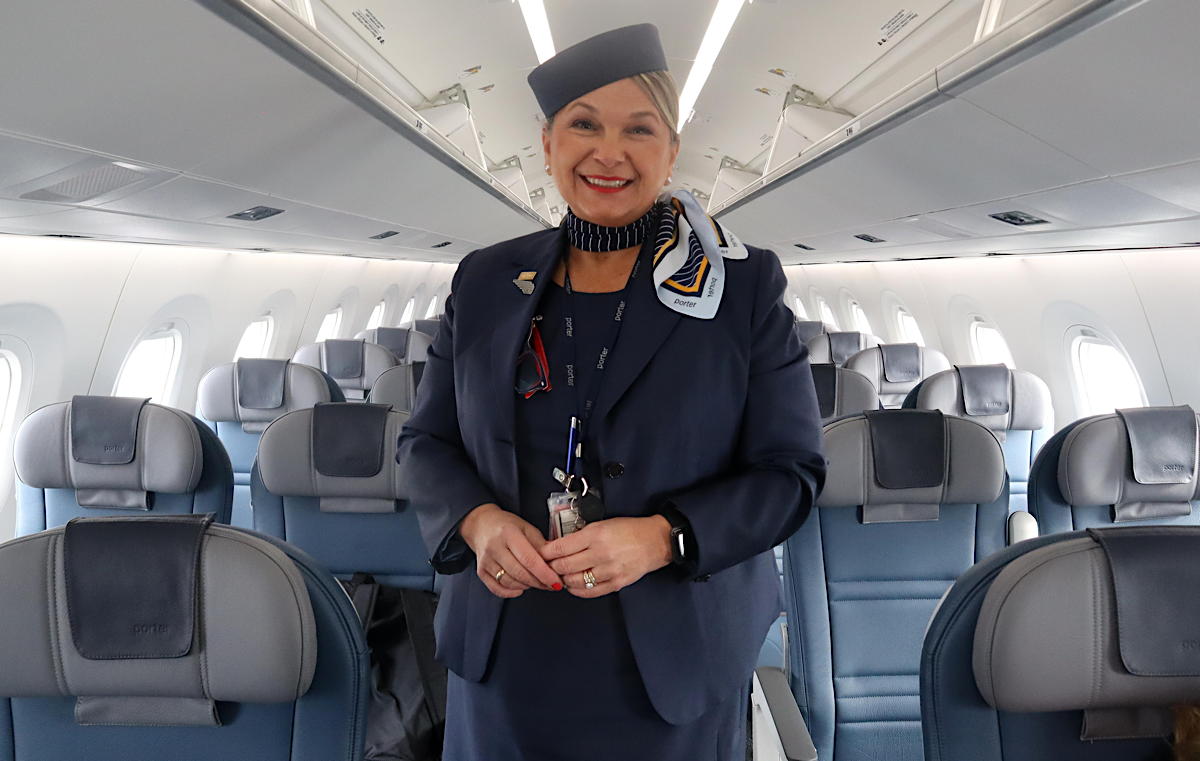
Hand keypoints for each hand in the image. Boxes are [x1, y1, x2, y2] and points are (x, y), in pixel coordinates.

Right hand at [459, 503, 562, 597]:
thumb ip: (541, 545)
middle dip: (539, 582)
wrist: (482, 525)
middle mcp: (494, 547)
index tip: (556, 581)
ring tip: (537, 581)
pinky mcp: (481, 571)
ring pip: (510, 583)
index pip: (529, 559)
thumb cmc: (507, 526)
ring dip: (528, 586)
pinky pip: (498, 589)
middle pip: (520, 573)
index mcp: (508, 533)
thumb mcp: (527, 528)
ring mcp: (486, 561)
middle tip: (551, 584)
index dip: (545, 573)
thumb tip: (557, 562)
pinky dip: (512, 592)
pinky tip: (521, 586)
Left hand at [540, 516, 672, 597]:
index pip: (560, 548)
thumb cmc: (629, 530)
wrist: (655, 541)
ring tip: (561, 575)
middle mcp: (601, 553)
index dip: (546, 553)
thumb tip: (559, 546)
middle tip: (547, 566)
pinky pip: (589, 592)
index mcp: (595, 534)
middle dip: (552, 567)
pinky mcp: (616, 583)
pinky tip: (574, 585)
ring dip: (563, 580)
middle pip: (564, 566)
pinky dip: (577, 590)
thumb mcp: (602, 524)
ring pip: (574, 581)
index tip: (541, 554)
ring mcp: (608, 570)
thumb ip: (581, 536)